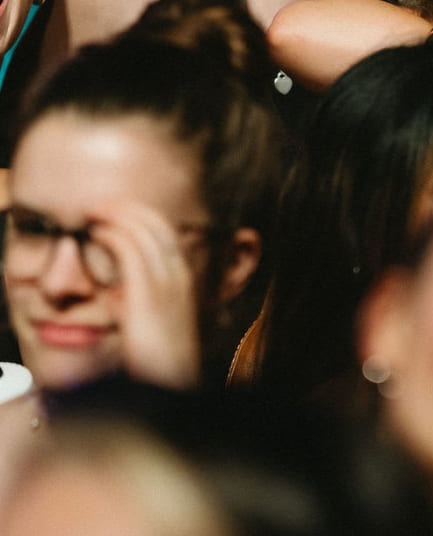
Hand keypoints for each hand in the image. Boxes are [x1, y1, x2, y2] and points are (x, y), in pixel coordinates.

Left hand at [89, 200, 203, 388]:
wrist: (168, 384)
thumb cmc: (156, 359)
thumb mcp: (149, 320)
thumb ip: (137, 299)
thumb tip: (114, 290)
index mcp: (183, 276)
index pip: (165, 230)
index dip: (140, 214)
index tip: (114, 211)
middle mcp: (179, 273)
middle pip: (156, 223)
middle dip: (126, 208)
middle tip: (99, 204)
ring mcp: (167, 281)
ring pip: (143, 230)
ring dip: (116, 215)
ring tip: (93, 212)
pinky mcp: (148, 292)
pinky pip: (130, 250)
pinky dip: (112, 235)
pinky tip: (96, 233)